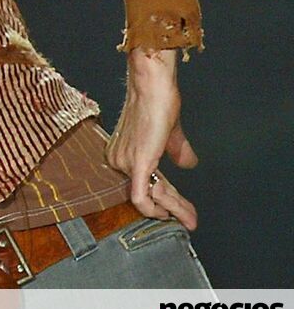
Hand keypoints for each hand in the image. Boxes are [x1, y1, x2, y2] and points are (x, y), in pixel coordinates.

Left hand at [105, 48, 198, 229]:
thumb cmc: (158, 102)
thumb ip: (176, 150)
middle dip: (173, 210)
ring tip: (191, 220)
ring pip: (150, 198)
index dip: (164, 201)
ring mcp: (124, 163)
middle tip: (190, 222)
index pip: (144, 185)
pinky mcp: (136, 163)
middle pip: (148, 194)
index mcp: (120, 155)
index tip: (179, 213)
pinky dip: (157, 209)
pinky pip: (142, 196)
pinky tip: (171, 216)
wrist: (152, 85)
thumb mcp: (169, 134)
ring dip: (174, 210)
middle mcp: (117, 161)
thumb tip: (189, 164)